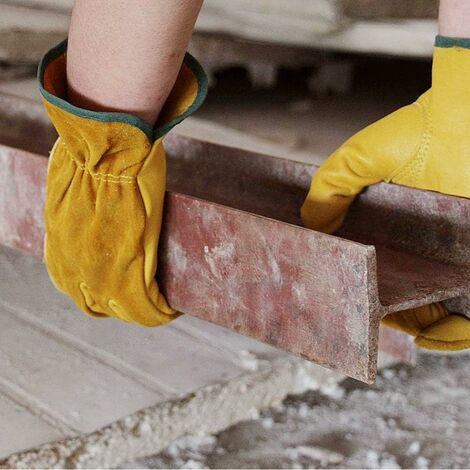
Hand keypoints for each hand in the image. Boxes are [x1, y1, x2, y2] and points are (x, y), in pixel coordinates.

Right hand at [301, 40, 469, 349]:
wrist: (469, 116)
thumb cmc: (421, 130)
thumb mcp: (360, 157)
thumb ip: (330, 188)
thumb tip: (308, 223)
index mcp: (390, 225)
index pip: (371, 268)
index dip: (357, 290)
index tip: (344, 307)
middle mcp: (420, 243)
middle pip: (400, 292)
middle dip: (386, 315)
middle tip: (368, 329)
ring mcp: (448, 255)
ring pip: (434, 306)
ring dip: (424, 329)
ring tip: (410, 336)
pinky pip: (468, 310)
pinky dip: (454, 331)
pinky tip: (435, 335)